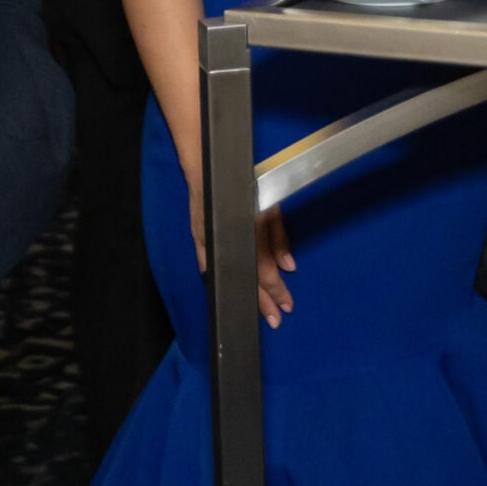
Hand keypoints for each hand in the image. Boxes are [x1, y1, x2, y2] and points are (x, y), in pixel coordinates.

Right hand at [188, 180, 298, 330]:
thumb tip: (289, 267)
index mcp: (250, 232)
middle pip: (248, 278)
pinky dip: (219, 279)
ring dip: (244, 293)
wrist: (209, 167)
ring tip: (257, 310)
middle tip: (275, 318)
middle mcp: (229, 241)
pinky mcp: (198, 240)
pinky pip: (209, 267)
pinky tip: (227, 291)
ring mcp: (210, 242)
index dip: (276, 289)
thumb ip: (278, 237)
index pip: (264, 270)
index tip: (286, 305)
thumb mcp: (270, 207)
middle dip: (263, 301)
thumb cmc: (245, 183)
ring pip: (230, 275)